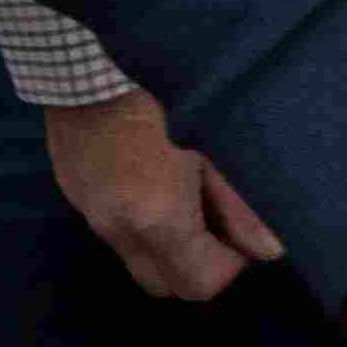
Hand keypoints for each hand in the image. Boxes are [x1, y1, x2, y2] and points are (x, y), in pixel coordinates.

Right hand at [40, 83, 279, 303]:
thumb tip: (271, 249)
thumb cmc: (163, 95)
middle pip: (164, 285)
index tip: (241, 234)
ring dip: (166, 244)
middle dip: (196, 265)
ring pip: (135, 258)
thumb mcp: (214, 147)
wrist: (86, 61)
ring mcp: (89, 212)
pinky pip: (112, 227)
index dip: (229, 266)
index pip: (200, 284)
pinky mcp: (74, 192)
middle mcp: (118, 228)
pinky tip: (152, 175)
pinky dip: (139, 220)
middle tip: (217, 221)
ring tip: (186, 192)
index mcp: (157, 218)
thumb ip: (242, 206)